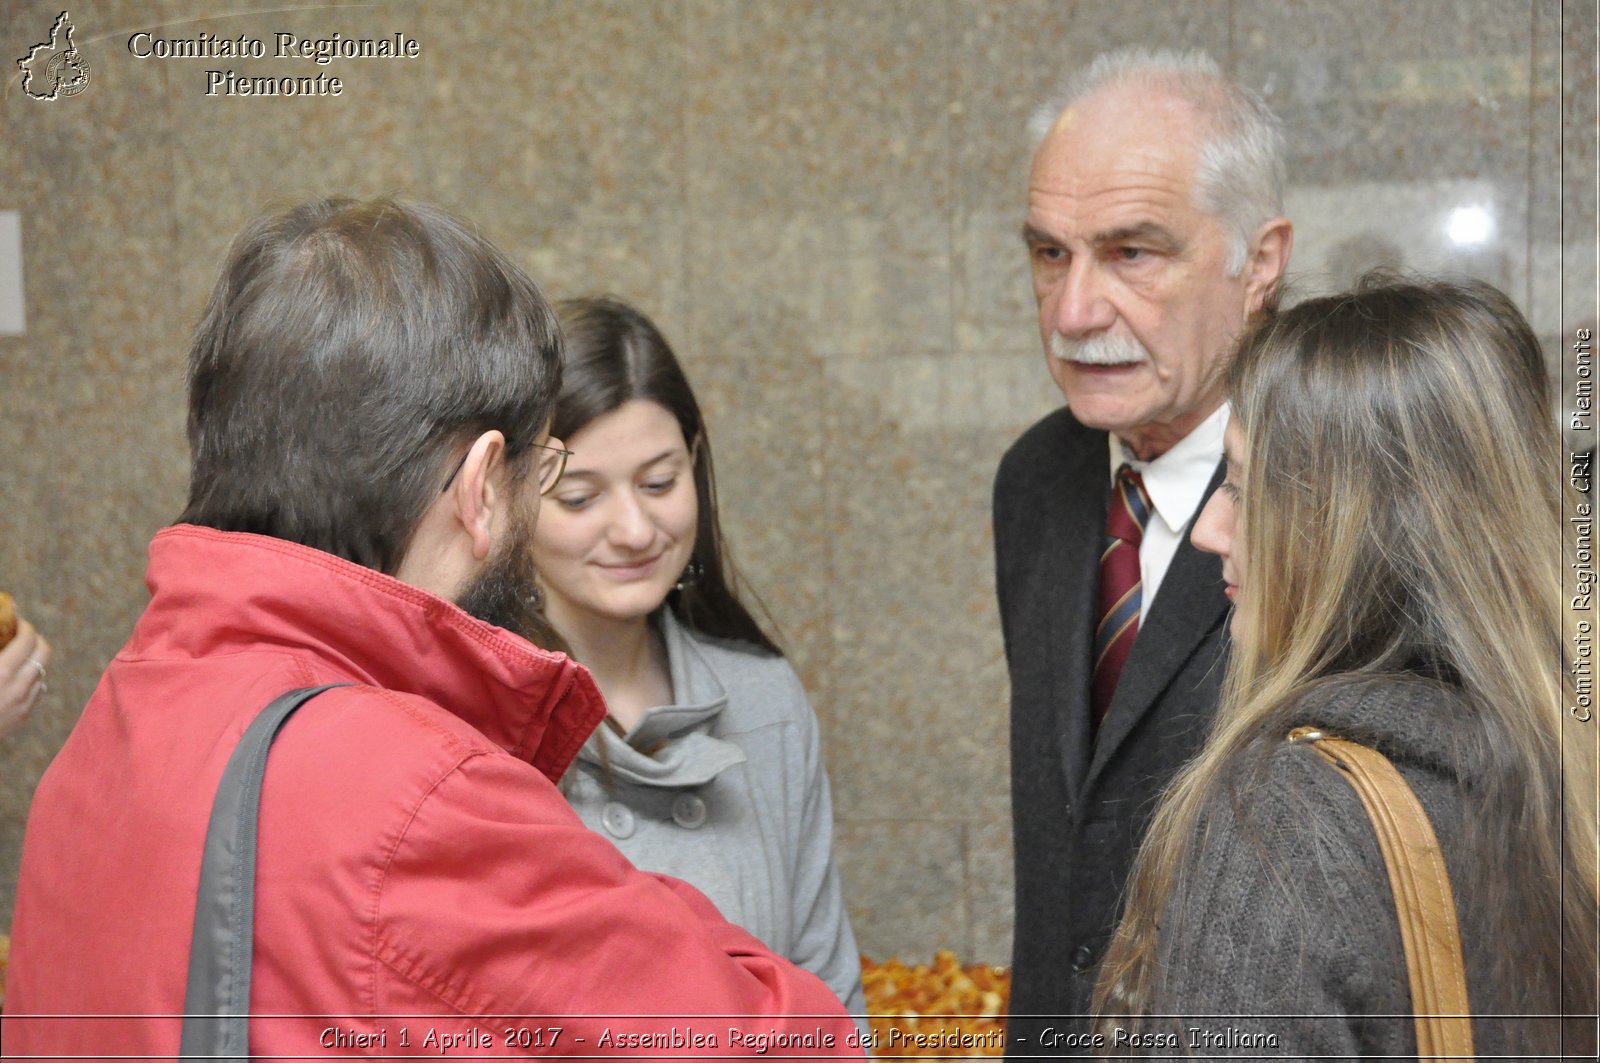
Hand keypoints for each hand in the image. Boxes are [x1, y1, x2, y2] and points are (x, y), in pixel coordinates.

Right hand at [0, 618, 50, 739]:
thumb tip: (0, 625)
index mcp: (2, 671)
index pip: (28, 639)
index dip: (25, 627)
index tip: (17, 623)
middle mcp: (18, 687)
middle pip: (45, 653)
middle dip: (36, 640)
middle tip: (24, 636)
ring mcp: (23, 704)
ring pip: (42, 672)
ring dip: (34, 661)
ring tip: (18, 657)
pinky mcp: (23, 717)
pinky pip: (35, 692)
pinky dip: (29, 680)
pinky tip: (15, 678)